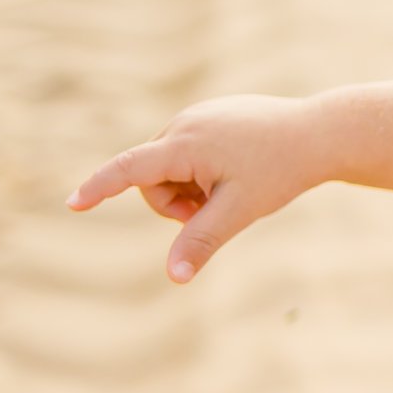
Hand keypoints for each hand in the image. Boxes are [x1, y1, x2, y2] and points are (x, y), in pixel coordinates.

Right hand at [66, 93, 323, 281]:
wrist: (319, 133)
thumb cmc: (281, 171)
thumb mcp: (240, 211)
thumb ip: (201, 240)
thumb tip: (174, 277)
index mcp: (185, 144)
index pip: (128, 169)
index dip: (99, 187)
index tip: (72, 203)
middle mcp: (184, 123)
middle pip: (152, 179)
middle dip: (173, 203)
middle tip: (211, 211)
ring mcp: (198, 116)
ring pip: (170, 167)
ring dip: (189, 189)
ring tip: (230, 190)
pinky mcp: (211, 115)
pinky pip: (188, 152)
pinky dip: (201, 172)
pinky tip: (238, 171)